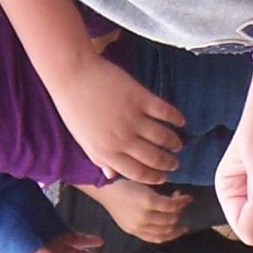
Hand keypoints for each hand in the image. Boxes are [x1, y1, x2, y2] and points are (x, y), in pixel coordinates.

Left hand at [47, 53, 187, 184]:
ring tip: (178, 144)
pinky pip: (166, 112)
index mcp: (107, 152)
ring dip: (175, 143)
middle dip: (169, 164)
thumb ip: (100, 159)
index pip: (138, 173)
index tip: (163, 177)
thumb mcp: (83, 140)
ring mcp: (133, 118)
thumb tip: (112, 175)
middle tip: (175, 163)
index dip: (154, 177)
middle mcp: (123, 139)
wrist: (72, 75)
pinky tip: (181, 121)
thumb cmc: (73, 107)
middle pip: (155, 158)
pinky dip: (177, 118)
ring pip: (164, 138)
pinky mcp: (141, 97)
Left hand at [84, 176, 194, 242]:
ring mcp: (144, 215)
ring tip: (181, 198)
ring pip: (171, 217)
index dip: (173, 234)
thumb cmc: (115, 193)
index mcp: (134, 230)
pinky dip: (180, 201)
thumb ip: (143, 218)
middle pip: (167, 228)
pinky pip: (171, 205)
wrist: (104, 183)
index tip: (182, 228)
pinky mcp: (148, 202)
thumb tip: (165, 215)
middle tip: (181, 206)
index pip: (158, 238)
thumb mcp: (127, 213)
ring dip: (180, 208)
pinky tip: (183, 195)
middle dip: (178, 218)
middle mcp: (140, 226)